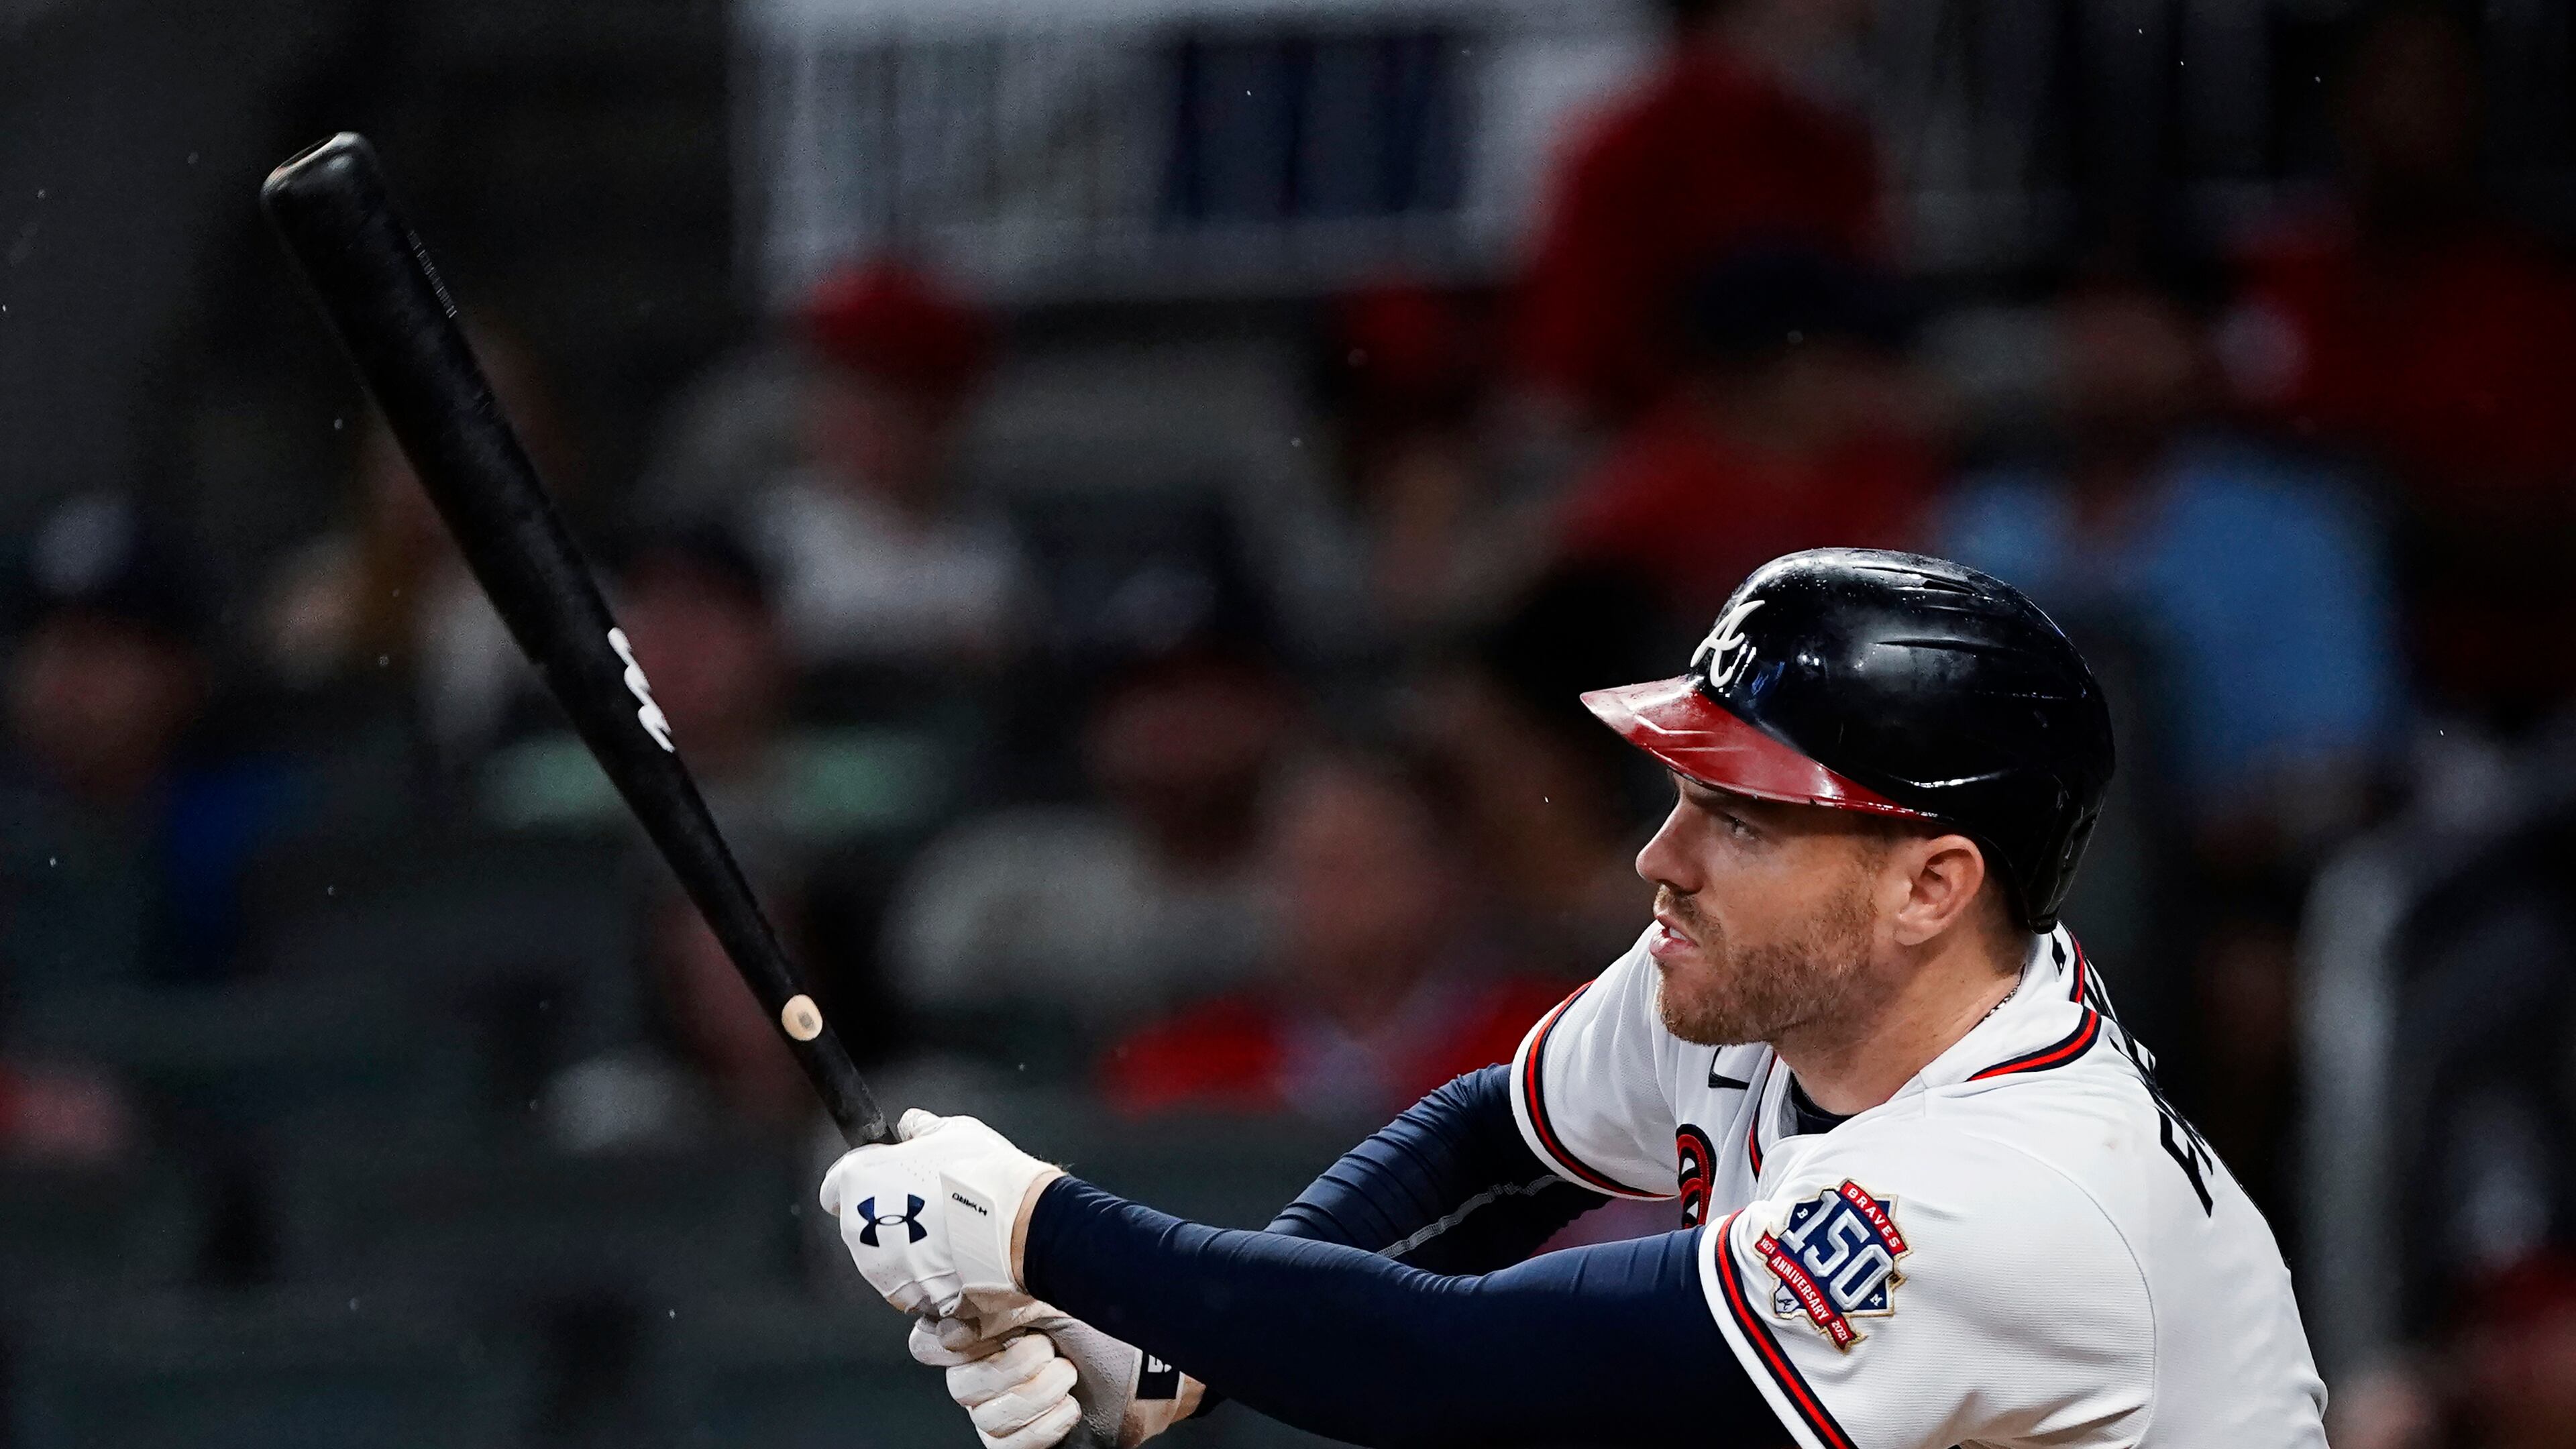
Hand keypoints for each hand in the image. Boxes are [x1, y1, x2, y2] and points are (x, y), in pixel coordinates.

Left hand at [819, 1108, 1060, 1318]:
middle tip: (929, 1204)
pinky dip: (925, 1274)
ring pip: (884, 1256)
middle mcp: (858, 1226)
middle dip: (889, 1214)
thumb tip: (911, 1125)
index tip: (887, 1179)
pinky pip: (908, 1283)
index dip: (864, 1180)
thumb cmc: (983, 1175)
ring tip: (949, 1232)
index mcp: (859, 1180)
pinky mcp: (904, 1295)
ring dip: (907, 1246)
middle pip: (862, 1222)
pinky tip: (955, 1257)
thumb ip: (921, 1128)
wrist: (1020, 1226)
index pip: (835, 1185)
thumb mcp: (952, 1131)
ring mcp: (879, 1267)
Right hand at [914, 1309, 1204, 1448]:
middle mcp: (985, 1370)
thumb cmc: (1108, 1322)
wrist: (1153, 1365)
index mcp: (985, 1329)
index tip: (977, 1330)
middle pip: (960, 1385)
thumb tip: (968, 1281)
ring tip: (1068, 1376)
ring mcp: (1003, 1409)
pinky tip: (1069, 1409)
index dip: (946, 1341)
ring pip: (985, 1418)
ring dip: (1035, 1395)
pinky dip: (1041, 1428)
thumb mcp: (1060, 1290)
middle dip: (1009, 1367)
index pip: (929, 1342)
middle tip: (1048, 1349)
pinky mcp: (1025, 1440)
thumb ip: (1010, 1284)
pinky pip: (1006, 1447)